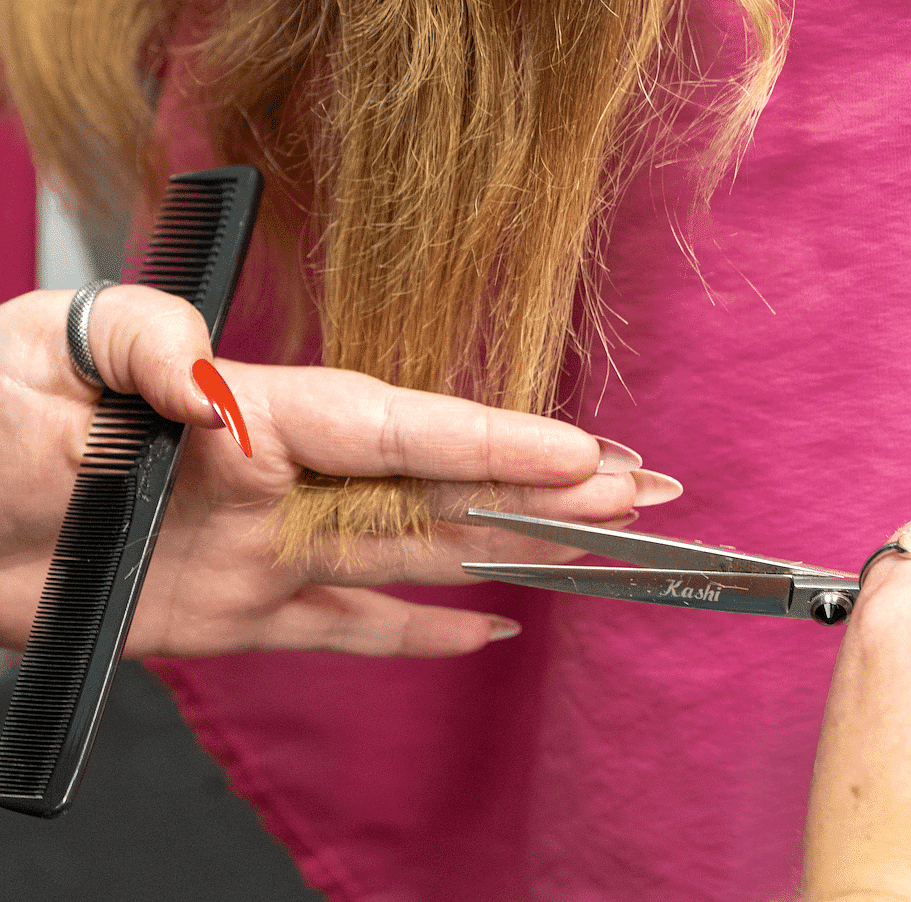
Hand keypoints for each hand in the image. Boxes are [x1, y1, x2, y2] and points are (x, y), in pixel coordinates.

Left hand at [0, 287, 678, 658]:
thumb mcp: (47, 352)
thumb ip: (146, 354)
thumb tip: (228, 396)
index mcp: (247, 413)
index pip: (399, 429)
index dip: (494, 443)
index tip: (582, 455)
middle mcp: (279, 486)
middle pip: (436, 491)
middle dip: (544, 489)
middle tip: (640, 490)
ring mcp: (266, 556)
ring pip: (415, 557)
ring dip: (510, 551)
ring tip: (598, 547)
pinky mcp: (234, 620)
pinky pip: (346, 632)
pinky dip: (417, 638)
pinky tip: (488, 628)